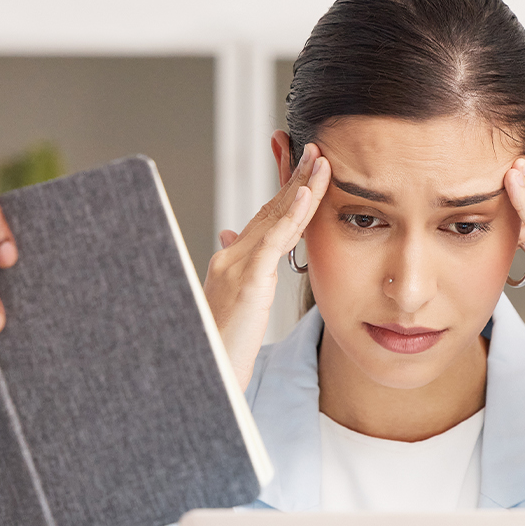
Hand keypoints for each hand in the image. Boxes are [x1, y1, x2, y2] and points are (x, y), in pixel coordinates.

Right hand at [204, 142, 329, 387]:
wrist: (204, 375)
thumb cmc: (220, 346)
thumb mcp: (232, 302)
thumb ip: (239, 268)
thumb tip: (228, 232)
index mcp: (233, 261)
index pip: (265, 217)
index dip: (286, 190)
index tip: (305, 165)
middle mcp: (231, 256)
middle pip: (271, 210)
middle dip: (297, 178)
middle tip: (318, 150)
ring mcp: (237, 266)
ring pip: (275, 218)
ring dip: (301, 186)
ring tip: (321, 161)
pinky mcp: (247, 282)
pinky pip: (273, 241)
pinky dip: (292, 215)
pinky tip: (307, 193)